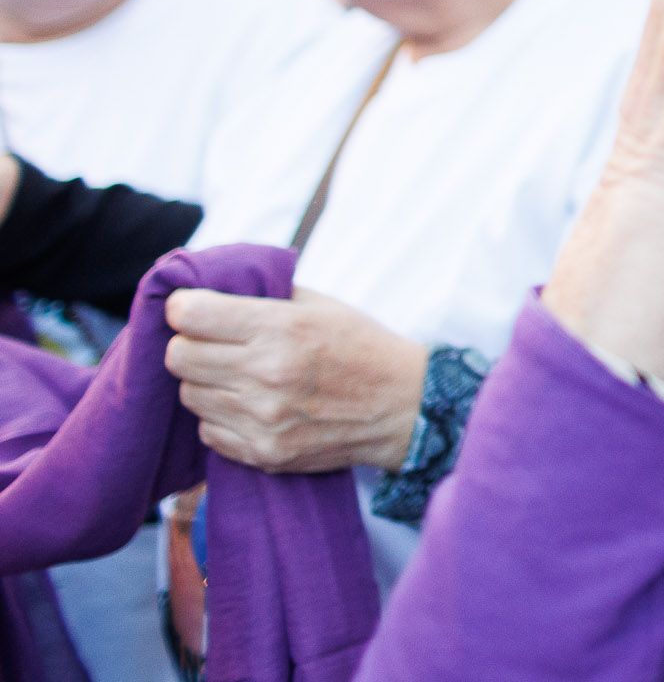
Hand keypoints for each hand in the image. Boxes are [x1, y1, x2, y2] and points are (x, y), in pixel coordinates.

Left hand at [164, 288, 424, 472]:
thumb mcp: (320, 305)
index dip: (182, 308)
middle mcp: (266, 374)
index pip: (190, 315)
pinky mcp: (262, 453)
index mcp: (281, 328)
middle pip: (179, 357)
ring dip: (205, 382)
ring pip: (189, 395)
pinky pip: (208, 431)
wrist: (404, 406)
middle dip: (189, 344)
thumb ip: (264, 295)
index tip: (190, 309)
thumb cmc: (361, 346)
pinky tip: (249, 404)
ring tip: (236, 375)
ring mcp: (263, 419)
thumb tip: (207, 290)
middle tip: (211, 342)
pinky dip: (221, 416)